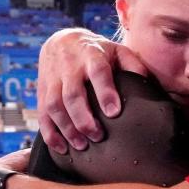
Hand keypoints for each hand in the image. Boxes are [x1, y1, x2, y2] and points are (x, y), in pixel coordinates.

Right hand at [37, 28, 146, 153]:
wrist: (62, 41)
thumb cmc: (97, 51)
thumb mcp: (117, 50)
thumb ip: (133, 65)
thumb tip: (146, 83)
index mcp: (92, 55)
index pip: (98, 73)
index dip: (105, 92)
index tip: (114, 113)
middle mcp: (69, 66)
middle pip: (72, 94)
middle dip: (83, 118)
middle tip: (97, 136)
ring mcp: (53, 78)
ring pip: (54, 105)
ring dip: (66, 128)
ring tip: (81, 145)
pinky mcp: (42, 90)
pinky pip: (42, 113)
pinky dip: (49, 133)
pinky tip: (61, 147)